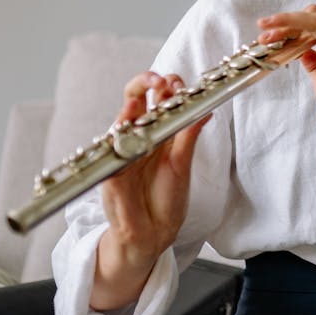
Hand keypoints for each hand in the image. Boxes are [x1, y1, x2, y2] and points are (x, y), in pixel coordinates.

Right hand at [94, 71, 209, 308]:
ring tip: (146, 93)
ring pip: (121, 119)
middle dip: (145, 83)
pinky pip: (111, 150)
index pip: (157, 100)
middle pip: (134, 99)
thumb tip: (205, 108)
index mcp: (157, 134)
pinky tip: (128, 125)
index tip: (179, 82)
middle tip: (160, 80)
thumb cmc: (167, 200)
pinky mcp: (110, 171)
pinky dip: (119, 136)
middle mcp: (136, 138)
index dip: (167, 87)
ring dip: (133, 103)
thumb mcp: (182, 164)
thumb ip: (189, 136)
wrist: (152, 235)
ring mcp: (121, 152)